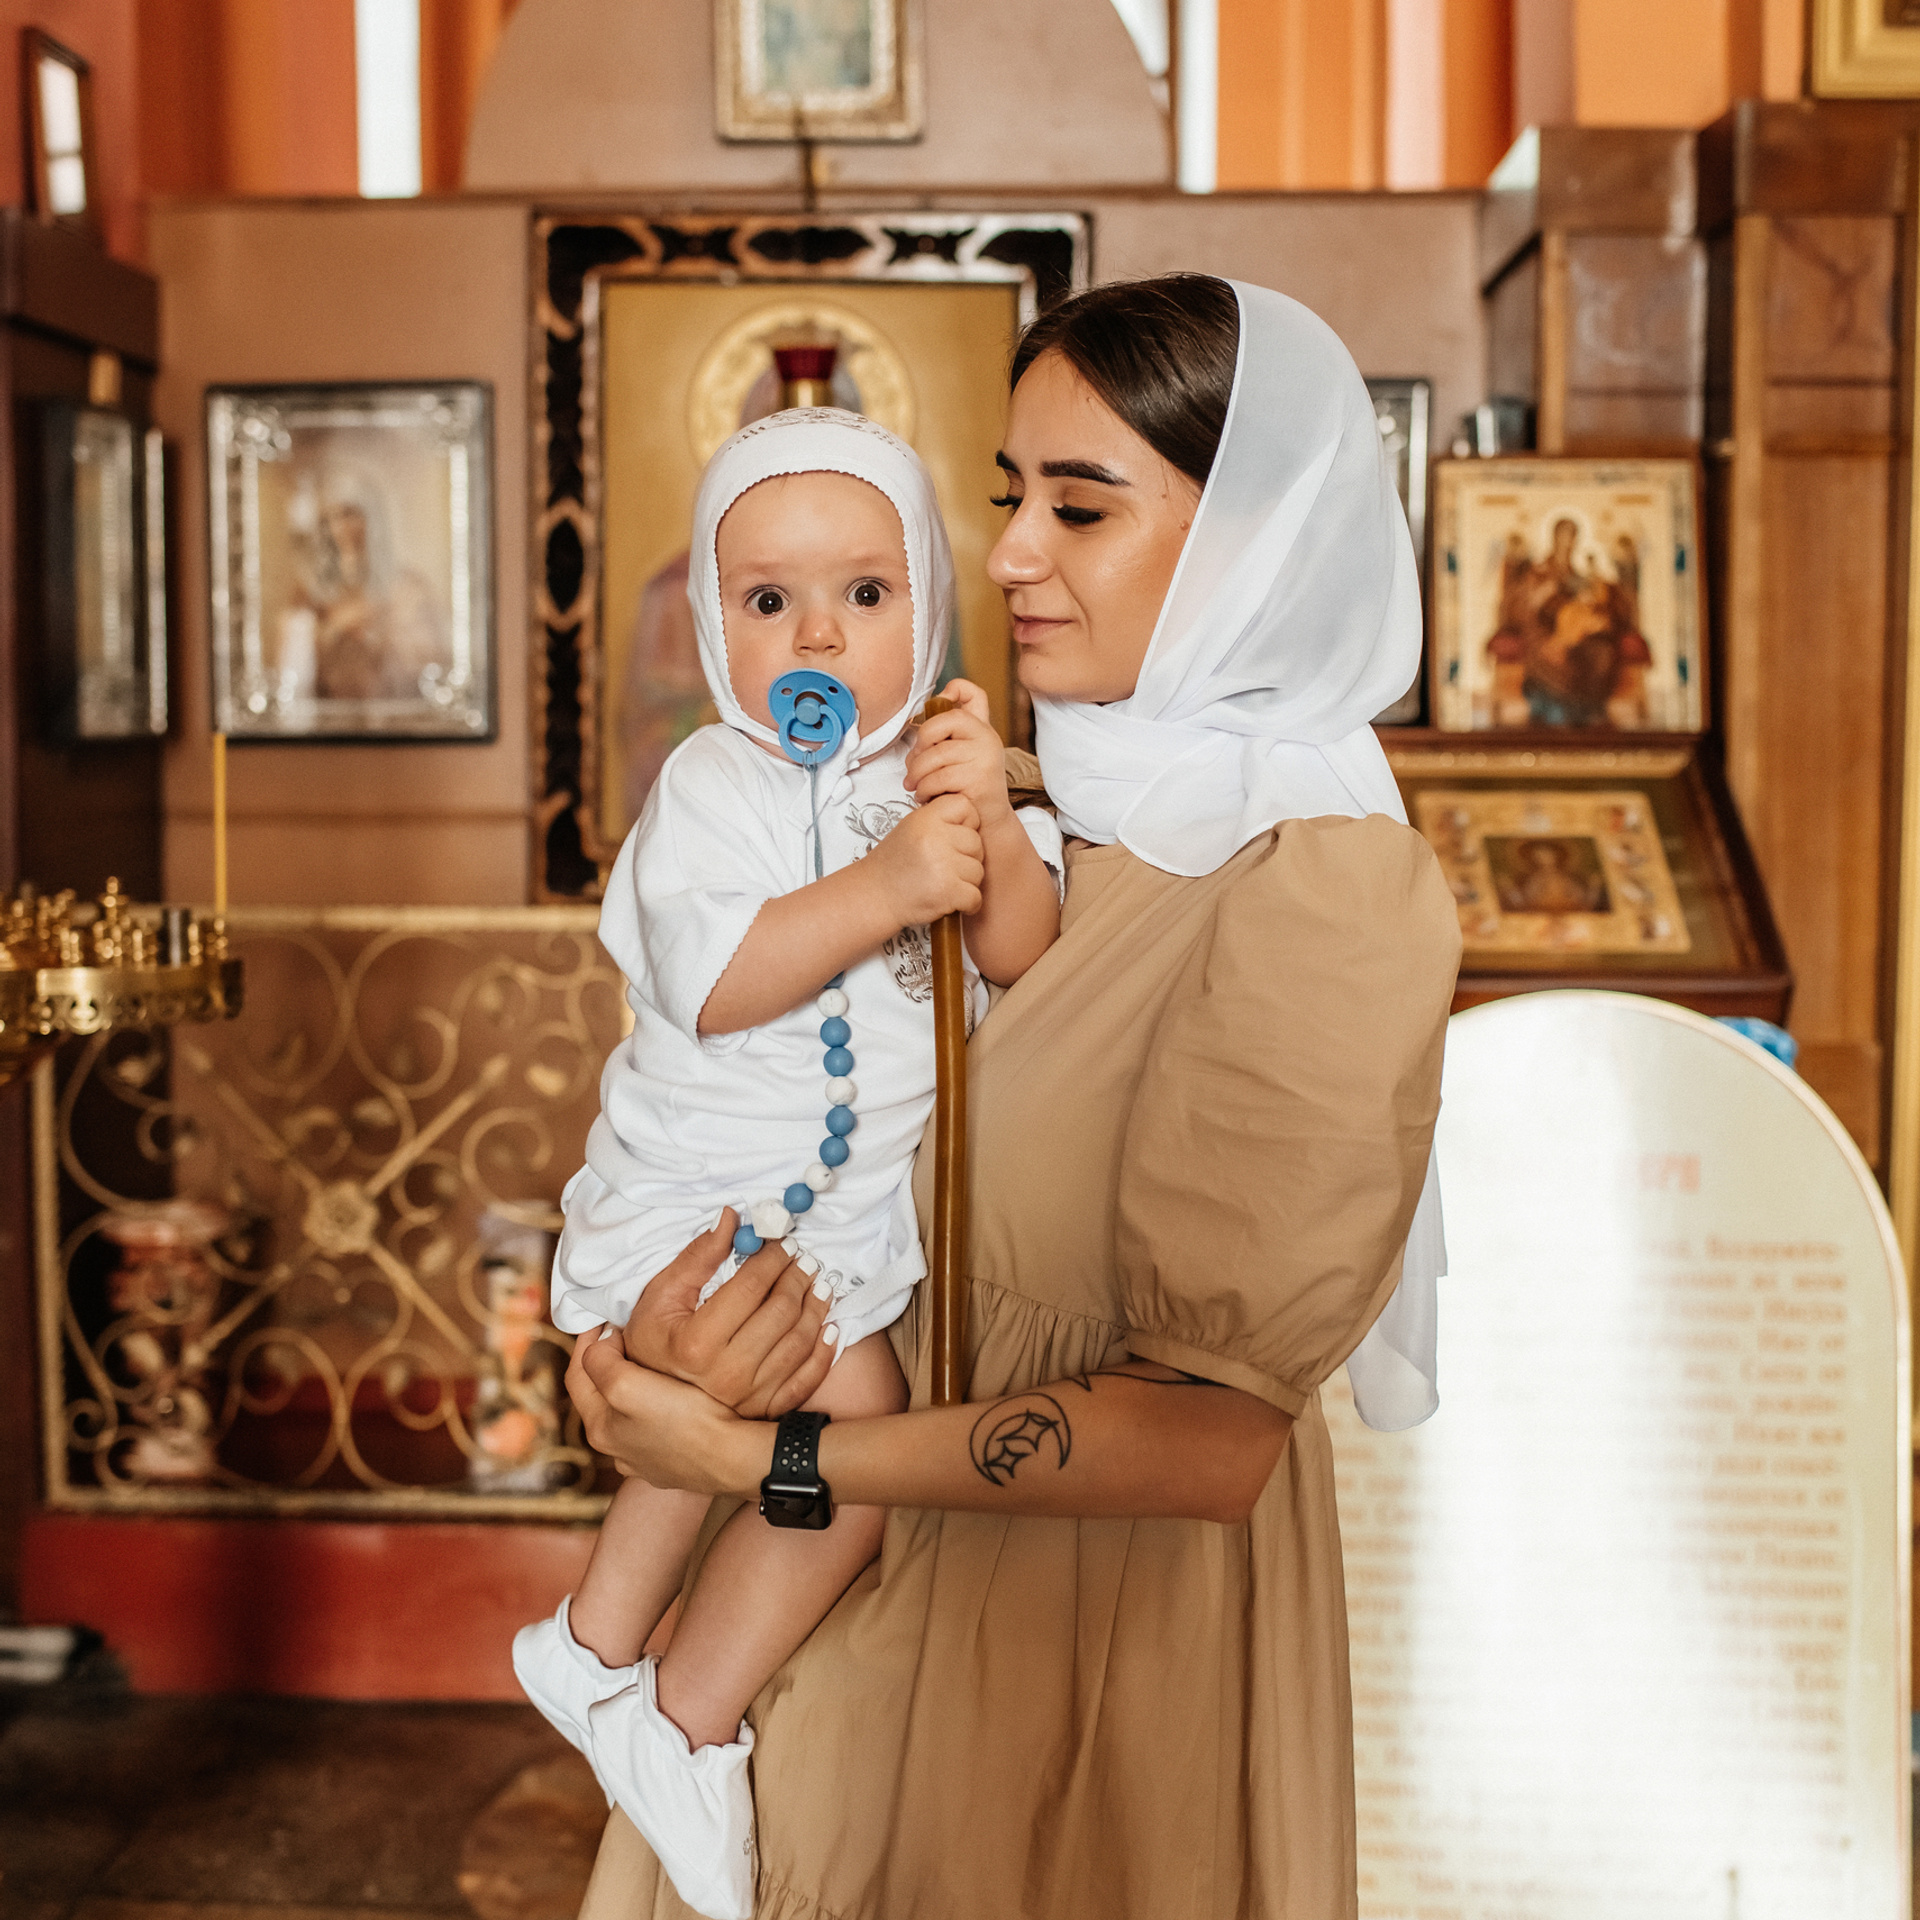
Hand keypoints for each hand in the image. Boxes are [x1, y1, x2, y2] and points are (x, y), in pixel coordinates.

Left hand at [568, 1329, 761, 1496]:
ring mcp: (646, 1458)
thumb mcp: (627, 1385)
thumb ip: (601, 1363)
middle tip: (626, 1331)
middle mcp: (618, 1448)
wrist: (733, 1458)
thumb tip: (599, 1347)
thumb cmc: (684, 1421)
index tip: (603, 1317)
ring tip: (651, 1357)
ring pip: (630, 1410)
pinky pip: (657, 1424)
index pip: (576, 1376)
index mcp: (601, 1429)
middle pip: (602, 1394)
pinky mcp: (675, 1461)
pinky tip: (676, 1392)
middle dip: (609, 1360)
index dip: (585, 1342)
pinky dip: (658, 1402)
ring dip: (634, 1381)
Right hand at [614, 1209, 835, 1416]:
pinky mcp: (764, 1411)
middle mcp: (726, 1374)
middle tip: (805, 1260)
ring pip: (799, 1343)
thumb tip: (731, 1218)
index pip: (750, 1288)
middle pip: (780, 1313)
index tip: (784, 1242)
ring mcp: (749, 1397)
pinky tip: (829, 1329)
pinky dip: (823, 1352)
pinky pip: (806, 1380)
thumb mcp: (661, 1296)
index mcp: (697, 1343)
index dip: (772, 1258)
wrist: (650, 1401)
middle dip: (797, 1279)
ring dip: (816, 1308)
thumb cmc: (653, 1341)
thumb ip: (698, 1257)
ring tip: (820, 1285)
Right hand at [864, 793, 983, 923]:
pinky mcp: (948, 891)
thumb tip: (972, 819)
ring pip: (978, 871)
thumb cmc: (894, 866)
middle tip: (943, 867)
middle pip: (976, 842)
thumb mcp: (911, 828)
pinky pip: (975, 896)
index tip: (953, 837)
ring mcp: (942, 865)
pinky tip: (951, 901)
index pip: (964, 806)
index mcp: (925, 819)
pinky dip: (968, 903)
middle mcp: (934, 838)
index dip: (965, 823)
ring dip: (966, 882)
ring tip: (941, 884)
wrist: (874, 896)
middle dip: (966, 858)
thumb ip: (939, 819)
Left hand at [905, 680, 1010, 831]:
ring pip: (934, 755)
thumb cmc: (963, 790)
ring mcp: (985, 755)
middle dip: (919, 744)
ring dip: (917, 774)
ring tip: (917, 787)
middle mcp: (986, 737)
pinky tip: (925, 797)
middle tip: (915, 766)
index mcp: (980, 729)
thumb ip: (940, 741)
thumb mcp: (955, 759)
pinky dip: (925, 789)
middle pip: (939, 722)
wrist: (986, 823)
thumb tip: (916, 735)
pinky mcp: (980, 777)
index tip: (936, 705)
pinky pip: (939, 777)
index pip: (972, 694)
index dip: (954, 689)